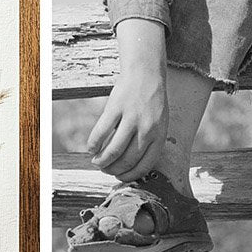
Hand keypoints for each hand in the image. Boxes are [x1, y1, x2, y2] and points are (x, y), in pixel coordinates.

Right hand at [87, 18, 167, 180]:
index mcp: (159, 135)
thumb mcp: (160, 123)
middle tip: (106, 170)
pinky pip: (101, 132)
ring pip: (114, 150)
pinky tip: (91, 148)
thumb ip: (150, 142)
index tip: (121, 178)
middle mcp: (147, 128)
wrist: (146, 74)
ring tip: (97, 162)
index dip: (131, 175)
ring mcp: (131, 118)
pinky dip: (93, 144)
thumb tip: (132, 165)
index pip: (145, 164)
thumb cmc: (152, 103)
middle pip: (128, 160)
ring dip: (102, 160)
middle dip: (114, 170)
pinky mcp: (116, 108)